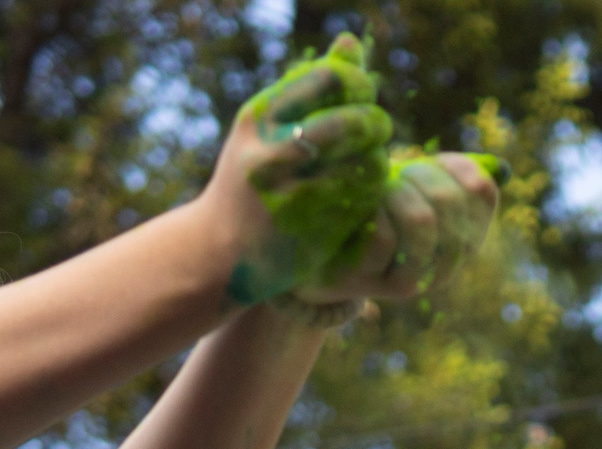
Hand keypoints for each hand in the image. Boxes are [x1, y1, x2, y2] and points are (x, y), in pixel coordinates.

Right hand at [200, 34, 395, 305]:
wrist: (223, 250)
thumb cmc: (254, 176)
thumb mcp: (270, 126)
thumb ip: (312, 86)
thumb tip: (352, 45)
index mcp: (259, 118)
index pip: (329, 79)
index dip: (358, 83)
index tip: (362, 95)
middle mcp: (271, 154)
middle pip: (352, 122)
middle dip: (375, 122)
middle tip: (377, 128)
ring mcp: (293, 195)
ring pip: (366, 162)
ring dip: (378, 158)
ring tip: (369, 159)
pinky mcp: (314, 230)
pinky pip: (366, 199)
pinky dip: (374, 189)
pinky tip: (363, 188)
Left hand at [298, 153, 499, 309]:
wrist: (324, 260)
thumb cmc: (377, 214)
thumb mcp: (417, 191)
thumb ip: (450, 177)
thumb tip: (495, 166)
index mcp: (466, 239)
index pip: (481, 190)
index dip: (453, 164)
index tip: (428, 164)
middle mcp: (445, 266)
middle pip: (448, 201)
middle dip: (417, 174)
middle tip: (396, 175)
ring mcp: (407, 280)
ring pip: (419, 220)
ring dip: (394, 192)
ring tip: (378, 190)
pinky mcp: (368, 282)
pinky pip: (380, 236)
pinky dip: (368, 213)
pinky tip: (359, 210)